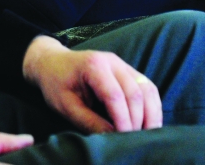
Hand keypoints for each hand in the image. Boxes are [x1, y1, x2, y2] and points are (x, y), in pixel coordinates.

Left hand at [22, 36, 161, 133]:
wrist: (53, 62)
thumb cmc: (56, 84)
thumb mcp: (66, 106)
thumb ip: (89, 122)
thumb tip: (112, 138)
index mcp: (93, 65)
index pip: (115, 95)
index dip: (123, 120)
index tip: (123, 140)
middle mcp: (112, 61)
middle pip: (135, 92)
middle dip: (137, 121)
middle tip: (132, 142)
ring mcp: (122, 64)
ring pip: (147, 88)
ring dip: (151, 114)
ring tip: (146, 136)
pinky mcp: (127, 70)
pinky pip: (147, 86)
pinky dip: (152, 106)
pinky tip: (149, 124)